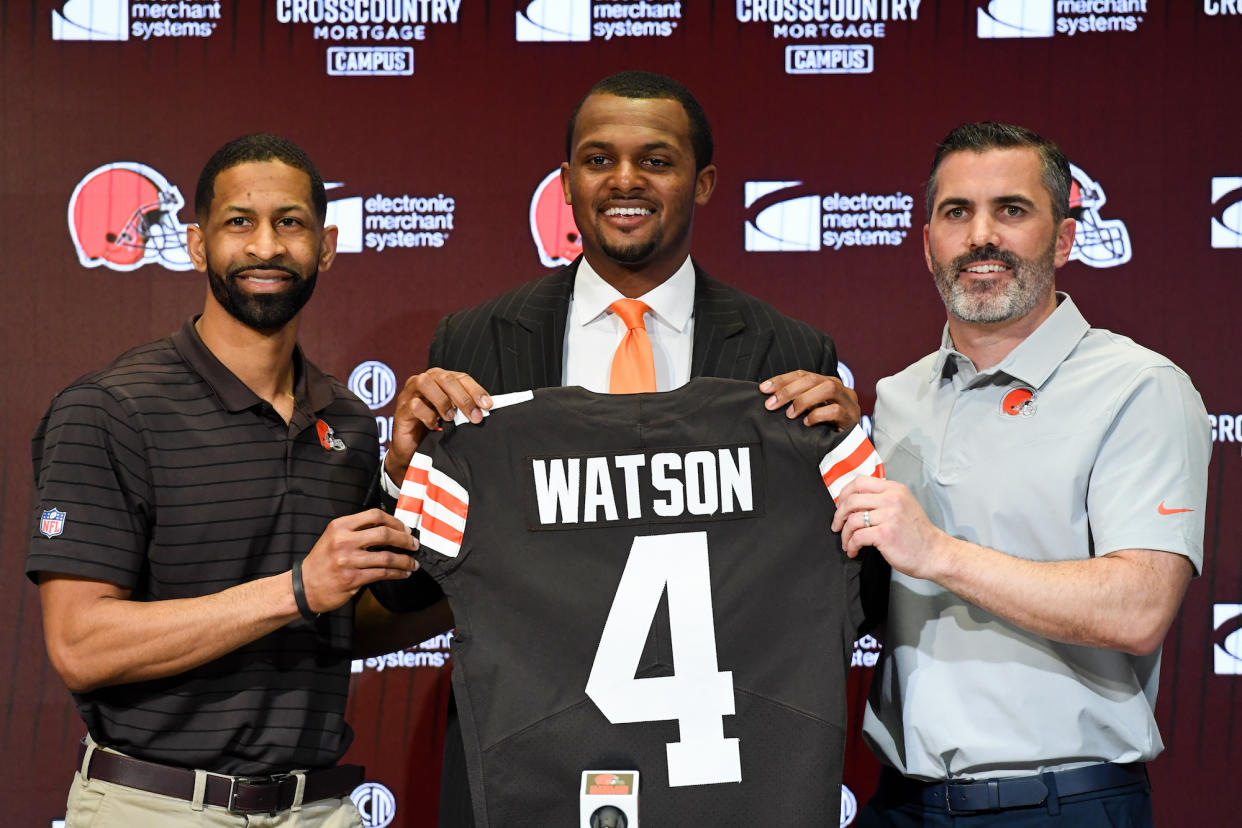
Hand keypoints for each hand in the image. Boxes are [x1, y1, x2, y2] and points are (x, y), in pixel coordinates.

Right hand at [298, 509, 419, 613]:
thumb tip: (389, 529)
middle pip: (385, 534)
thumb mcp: (333, 537)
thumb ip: (357, 531)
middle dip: (405, 539)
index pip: (375, 515)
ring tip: (413, 563)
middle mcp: (344, 540)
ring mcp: (348, 560)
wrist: (303, 586)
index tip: (404, 529)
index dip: (395, 521)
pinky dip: (397, 573)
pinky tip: (403, 573)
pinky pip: (382, 573)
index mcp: (340, 526)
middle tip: (414, 545)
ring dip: (405, 560)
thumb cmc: (322, 561)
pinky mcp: (352, 578)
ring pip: (387, 557)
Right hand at [385, 368, 490, 483]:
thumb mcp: (454, 415)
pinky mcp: (401, 409)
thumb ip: (466, 407)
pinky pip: (414, 405)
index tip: (487, 405)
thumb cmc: (435, 428)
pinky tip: (434, 425)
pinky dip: (427, 415)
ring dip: (442, 400)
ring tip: (450, 417)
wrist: (412, 450)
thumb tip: (486, 408)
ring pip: (425, 383)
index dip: (476, 390)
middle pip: (445, 378)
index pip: (461, 377)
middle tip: (474, 416)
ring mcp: (410, 393)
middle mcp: (425, 381)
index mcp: (440, 379)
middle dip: (463, 397)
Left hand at [760, 370, 859, 429]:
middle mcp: (839, 388)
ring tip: (790, 414)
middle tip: (771, 405)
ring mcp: (848, 402)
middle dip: (789, 390)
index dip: (782, 380)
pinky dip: (819, 415)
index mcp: (826, 383)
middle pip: (813, 379)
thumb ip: (795, 402)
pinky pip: (837, 411)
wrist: (850, 449)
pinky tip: (807, 423)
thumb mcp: (809, 412)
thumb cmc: (824, 428)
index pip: (802, 374)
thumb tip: (769, 399)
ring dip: (805, 399)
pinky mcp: (852, 418)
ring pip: (829, 388)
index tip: (763, 389)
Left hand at [830, 475, 947, 580]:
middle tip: (837, 525)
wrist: (934, 553)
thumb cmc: (917, 534)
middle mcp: (892, 499)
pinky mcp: (885, 534)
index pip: (860, 482)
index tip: (840, 505)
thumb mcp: (903, 505)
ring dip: (844, 534)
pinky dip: (851, 545)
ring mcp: (889, 516)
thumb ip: (882, 498)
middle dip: (839, 515)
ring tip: (847, 542)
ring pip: (852, 520)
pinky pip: (857, 537)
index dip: (845, 493)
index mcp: (894, 489)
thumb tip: (853, 501)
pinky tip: (854, 550)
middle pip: (852, 500)